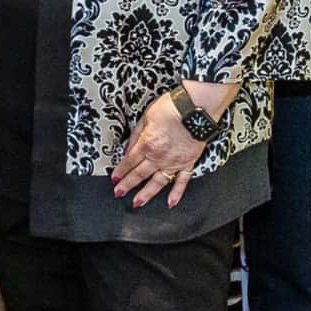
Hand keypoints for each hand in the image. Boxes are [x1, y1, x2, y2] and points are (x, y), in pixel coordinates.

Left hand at [113, 92, 206, 208]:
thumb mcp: (146, 117)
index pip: (129, 161)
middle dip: (127, 185)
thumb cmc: (172, 108)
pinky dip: (177, 193)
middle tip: (119, 193)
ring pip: (157, 182)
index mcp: (147, 144)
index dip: (120, 171)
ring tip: (138, 203)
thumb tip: (129, 148)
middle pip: (139, 174)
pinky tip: (170, 202)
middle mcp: (158, 157)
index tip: (115, 178)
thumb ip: (136, 135)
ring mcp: (174, 162)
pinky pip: (182, 181)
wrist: (195, 108)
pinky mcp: (188, 163)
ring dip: (146, 194)